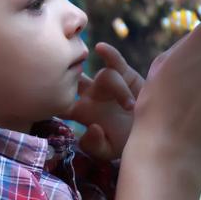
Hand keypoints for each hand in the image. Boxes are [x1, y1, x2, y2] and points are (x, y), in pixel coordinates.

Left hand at [63, 43, 144, 160]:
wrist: (152, 133)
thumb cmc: (126, 142)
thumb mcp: (108, 151)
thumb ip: (94, 145)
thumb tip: (92, 127)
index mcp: (82, 112)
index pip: (60, 103)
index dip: (52, 98)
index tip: (49, 98)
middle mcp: (91, 95)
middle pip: (74, 79)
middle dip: (71, 75)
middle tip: (73, 77)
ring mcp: (106, 83)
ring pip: (103, 76)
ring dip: (117, 89)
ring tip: (131, 107)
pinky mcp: (125, 73)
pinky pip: (115, 61)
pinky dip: (108, 53)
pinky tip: (100, 48)